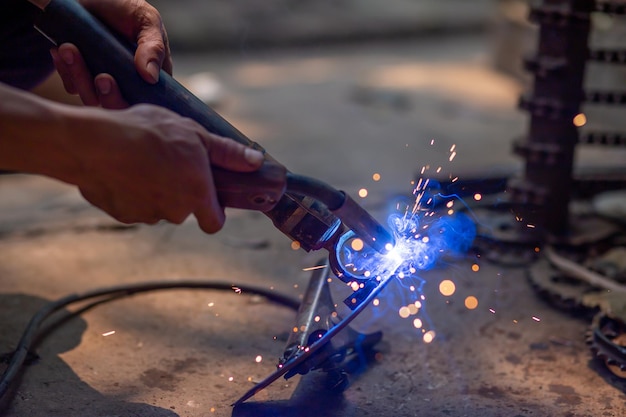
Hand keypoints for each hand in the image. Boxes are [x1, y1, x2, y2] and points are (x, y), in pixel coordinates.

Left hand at [51, 0, 170, 106]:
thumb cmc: (123, 6)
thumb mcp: (146, 20)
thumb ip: (154, 47)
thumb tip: (151, 77)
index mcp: (151, 73)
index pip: (150, 100)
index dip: (138, 101)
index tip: (122, 84)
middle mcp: (128, 82)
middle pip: (121, 106)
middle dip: (109, 95)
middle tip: (102, 77)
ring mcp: (104, 81)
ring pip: (94, 98)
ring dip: (80, 77)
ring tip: (68, 48)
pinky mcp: (81, 77)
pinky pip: (73, 86)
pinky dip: (65, 70)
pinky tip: (61, 49)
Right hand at [65, 104, 263, 232]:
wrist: (92, 143)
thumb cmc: (146, 132)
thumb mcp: (194, 133)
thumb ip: (226, 153)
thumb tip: (256, 162)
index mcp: (196, 194)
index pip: (214, 223)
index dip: (213, 212)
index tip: (207, 196)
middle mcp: (174, 212)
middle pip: (183, 210)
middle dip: (179, 192)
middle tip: (168, 162)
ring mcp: (145, 216)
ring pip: (157, 208)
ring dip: (154, 191)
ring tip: (142, 161)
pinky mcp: (121, 215)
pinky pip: (132, 206)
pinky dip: (130, 192)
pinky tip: (122, 169)